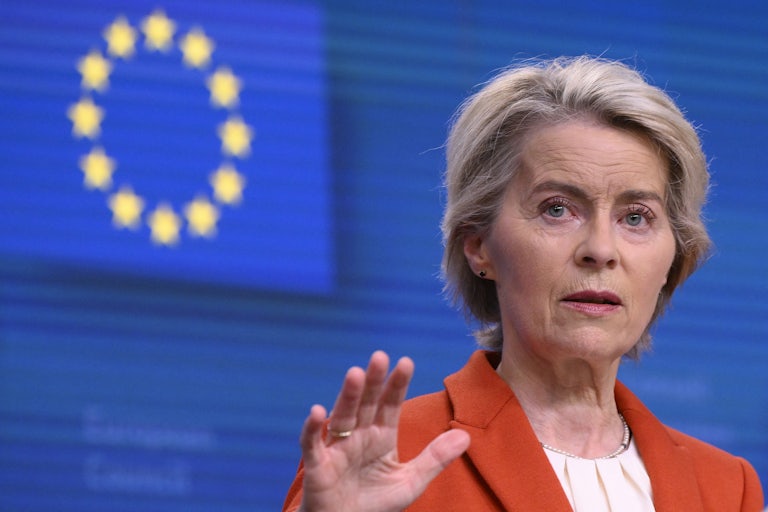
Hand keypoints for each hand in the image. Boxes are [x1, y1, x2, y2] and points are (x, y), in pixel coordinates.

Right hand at [297, 351, 469, 511]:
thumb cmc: (375, 505)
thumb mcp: (410, 482)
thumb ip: (435, 458)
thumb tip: (467, 435)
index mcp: (381, 435)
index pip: (390, 404)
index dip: (397, 384)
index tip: (406, 362)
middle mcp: (358, 435)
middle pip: (366, 403)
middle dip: (372, 381)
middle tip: (380, 356)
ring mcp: (337, 448)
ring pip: (342, 416)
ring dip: (347, 395)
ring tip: (355, 373)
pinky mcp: (317, 465)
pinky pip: (311, 444)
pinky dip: (312, 429)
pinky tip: (317, 412)